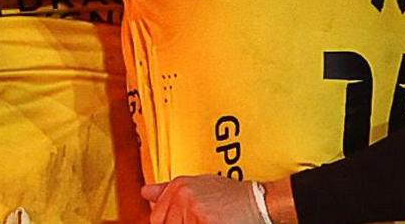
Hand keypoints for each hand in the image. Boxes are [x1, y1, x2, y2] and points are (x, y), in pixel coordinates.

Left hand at [143, 175, 268, 223]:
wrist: (258, 202)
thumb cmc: (232, 197)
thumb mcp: (200, 185)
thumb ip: (169, 190)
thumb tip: (145, 192)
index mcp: (179, 185)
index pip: (156, 218)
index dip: (170, 223)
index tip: (185, 220)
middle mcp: (183, 194)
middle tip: (201, 219)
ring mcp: (193, 208)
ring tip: (209, 220)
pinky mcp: (205, 221)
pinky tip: (214, 222)